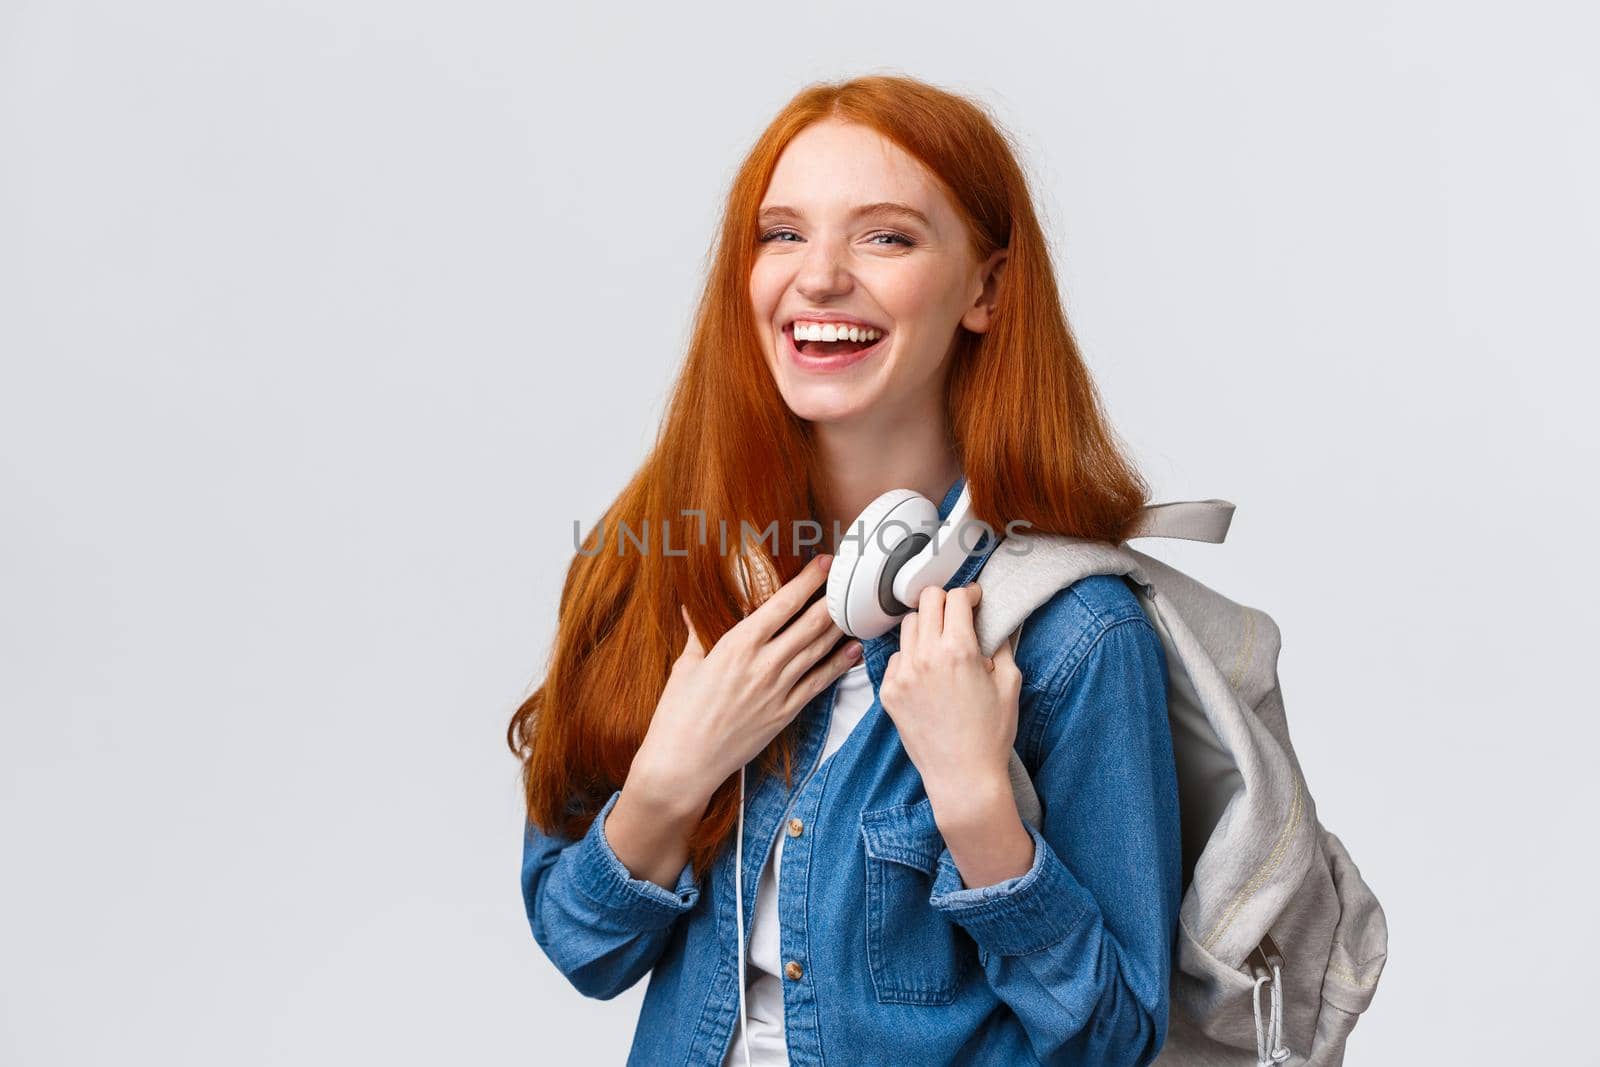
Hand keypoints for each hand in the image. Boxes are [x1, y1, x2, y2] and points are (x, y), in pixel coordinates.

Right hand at [629, 553, 863, 810]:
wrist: (684, 764)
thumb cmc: (678, 715)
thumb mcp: (686, 667)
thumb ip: (697, 635)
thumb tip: (691, 609)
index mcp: (737, 645)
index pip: (782, 604)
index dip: (808, 581)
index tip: (824, 564)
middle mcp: (764, 664)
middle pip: (810, 624)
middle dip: (832, 598)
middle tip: (848, 580)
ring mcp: (778, 690)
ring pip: (819, 650)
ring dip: (840, 627)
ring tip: (855, 608)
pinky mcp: (785, 713)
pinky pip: (819, 684)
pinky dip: (839, 665)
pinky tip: (853, 650)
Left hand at [879, 582, 1021, 808]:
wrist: (963, 776)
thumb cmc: (991, 733)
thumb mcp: (1009, 683)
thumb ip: (1001, 644)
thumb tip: (994, 622)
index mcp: (959, 650)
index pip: (955, 597)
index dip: (969, 594)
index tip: (974, 599)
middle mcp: (926, 656)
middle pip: (926, 601)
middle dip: (944, 601)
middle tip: (957, 614)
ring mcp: (902, 674)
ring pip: (907, 626)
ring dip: (925, 626)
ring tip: (941, 644)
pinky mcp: (888, 691)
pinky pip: (896, 657)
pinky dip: (911, 656)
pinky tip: (927, 672)